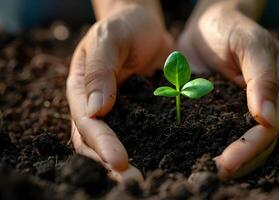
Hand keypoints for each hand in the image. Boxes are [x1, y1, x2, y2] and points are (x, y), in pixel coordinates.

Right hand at [66, 2, 173, 180]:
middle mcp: (96, 105)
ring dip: (128, 163)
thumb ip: (101, 71)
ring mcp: (118, 111)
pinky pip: (142, 134)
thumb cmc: (124, 26)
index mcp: (81, 89)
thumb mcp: (110, 39)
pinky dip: (148, 150)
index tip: (120, 162)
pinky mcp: (140, 113)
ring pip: (116, 143)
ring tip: (148, 180)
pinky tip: (165, 161)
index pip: (87, 123)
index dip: (102, 144)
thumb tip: (95, 111)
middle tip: (135, 181)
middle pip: (95, 143)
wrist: (145, 25)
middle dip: (111, 164)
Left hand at [178, 1, 278, 178]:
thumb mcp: (249, 44)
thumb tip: (267, 119)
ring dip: (231, 161)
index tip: (230, 159)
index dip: (252, 145)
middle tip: (217, 173)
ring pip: (243, 143)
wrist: (206, 25)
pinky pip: (221, 133)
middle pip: (260, 142)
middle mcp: (264, 104)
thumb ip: (261, 77)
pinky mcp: (221, 111)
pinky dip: (213, 147)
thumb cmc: (231, 28)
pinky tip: (197, 156)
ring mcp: (242, 110)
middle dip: (241, 160)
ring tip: (209, 173)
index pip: (272, 125)